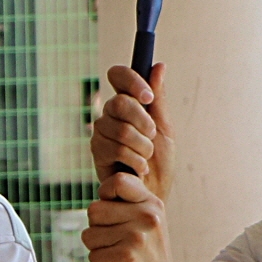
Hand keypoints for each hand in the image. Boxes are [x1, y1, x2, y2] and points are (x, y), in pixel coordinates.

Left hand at [81, 168, 192, 261]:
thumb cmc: (148, 255)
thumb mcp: (147, 222)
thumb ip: (126, 205)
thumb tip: (98, 198)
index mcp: (151, 203)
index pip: (117, 181)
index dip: (104, 194)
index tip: (111, 211)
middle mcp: (146, 217)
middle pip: (94, 210)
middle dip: (97, 228)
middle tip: (116, 241)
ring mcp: (137, 237)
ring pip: (89, 235)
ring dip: (97, 248)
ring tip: (118, 255)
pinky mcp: (126, 258)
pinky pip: (93, 256)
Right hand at [91, 63, 173, 197]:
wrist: (151, 195)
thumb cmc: (159, 164)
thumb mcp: (164, 129)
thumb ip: (159, 99)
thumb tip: (159, 66)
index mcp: (128, 102)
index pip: (118, 75)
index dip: (131, 81)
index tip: (148, 97)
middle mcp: (110, 113)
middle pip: (119, 102)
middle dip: (143, 122)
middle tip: (151, 136)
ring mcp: (101, 132)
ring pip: (120, 128)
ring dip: (142, 146)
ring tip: (146, 158)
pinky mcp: (96, 152)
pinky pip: (114, 148)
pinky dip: (134, 159)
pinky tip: (138, 169)